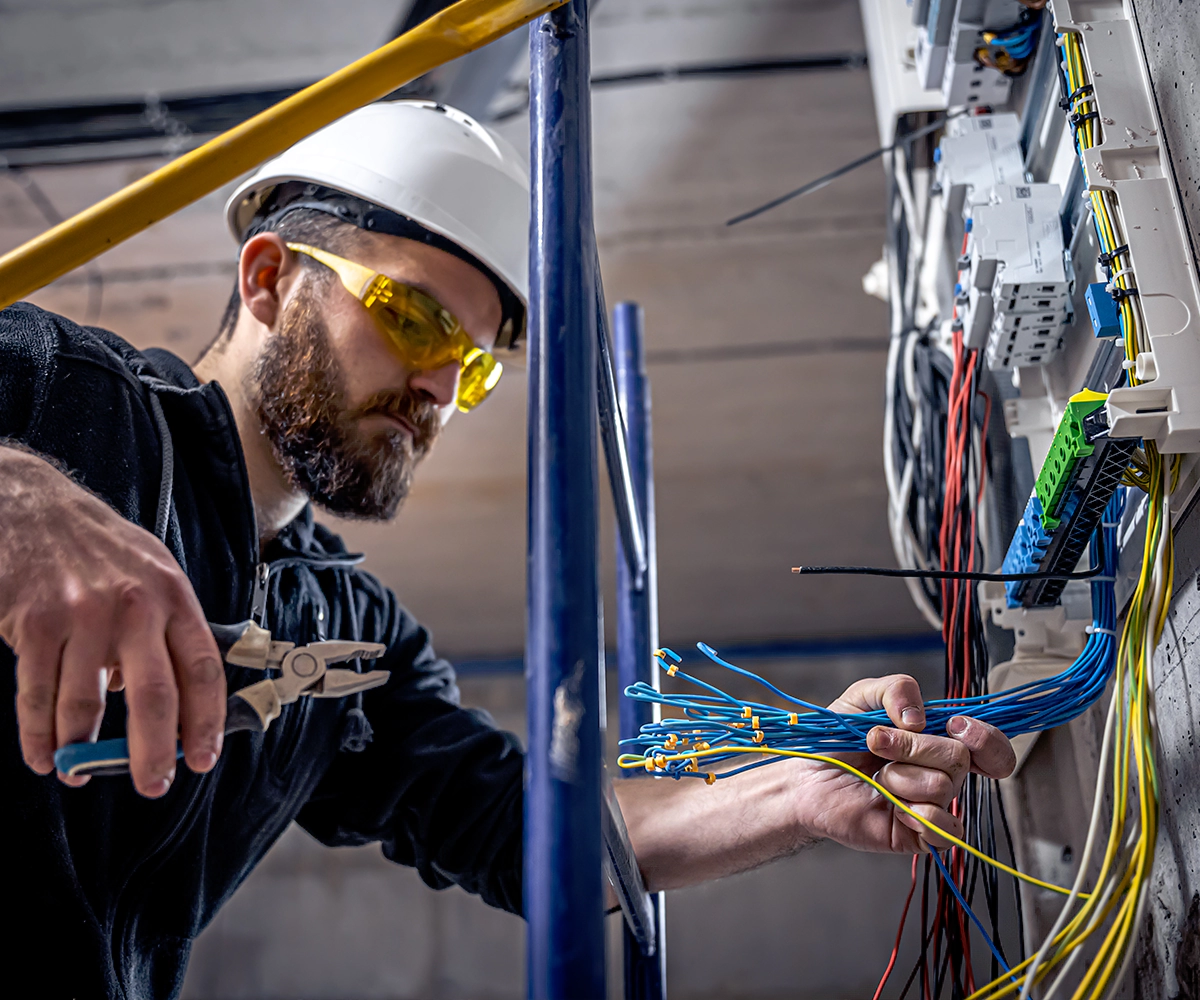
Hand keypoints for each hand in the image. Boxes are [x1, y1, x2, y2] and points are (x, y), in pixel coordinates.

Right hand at [0, 446, 225, 795]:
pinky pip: (38, 694)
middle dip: (154, 752)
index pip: (203, 668)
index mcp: (173, 595)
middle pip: (155, 696)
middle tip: (153, 785)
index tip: (203, 758)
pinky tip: (44, 756)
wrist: (31, 504)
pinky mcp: (35, 623)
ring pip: (87, 705)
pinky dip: (38, 735)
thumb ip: (165, 630)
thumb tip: (171, 700)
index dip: (207, 720)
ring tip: (81, 773)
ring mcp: (84, 615)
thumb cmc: (99, 545)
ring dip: (83, 751)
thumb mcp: (152, 571)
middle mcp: (135, 606)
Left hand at [793, 674, 1015, 853]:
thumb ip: (896, 688)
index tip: (954, 726)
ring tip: (877, 778)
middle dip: (912, 746)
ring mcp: (933, 804)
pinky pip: (944, 828)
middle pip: (959, 758)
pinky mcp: (921, 835)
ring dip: (900, 776)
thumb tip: (920, 719)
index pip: (990, 745)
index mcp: (938, 739)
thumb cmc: (836, 739)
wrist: (805, 777)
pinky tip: (892, 806)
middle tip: (877, 744)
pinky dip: (916, 813)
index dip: (985, 737)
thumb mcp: (863, 697)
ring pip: (943, 787)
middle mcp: (942, 772)